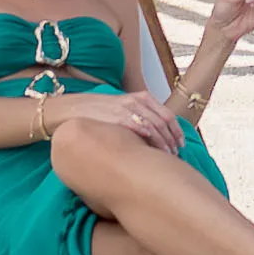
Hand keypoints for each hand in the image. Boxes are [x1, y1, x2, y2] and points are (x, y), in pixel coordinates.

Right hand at [59, 91, 178, 153]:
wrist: (72, 109)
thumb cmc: (98, 112)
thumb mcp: (122, 109)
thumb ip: (139, 117)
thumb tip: (154, 136)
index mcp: (142, 98)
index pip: (167, 115)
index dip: (177, 131)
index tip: (181, 145)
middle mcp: (137, 101)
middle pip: (164, 121)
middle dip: (173, 139)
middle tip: (176, 154)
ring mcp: (128, 108)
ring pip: (155, 126)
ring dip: (164, 142)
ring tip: (167, 156)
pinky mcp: (118, 117)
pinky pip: (140, 128)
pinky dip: (151, 139)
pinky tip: (154, 150)